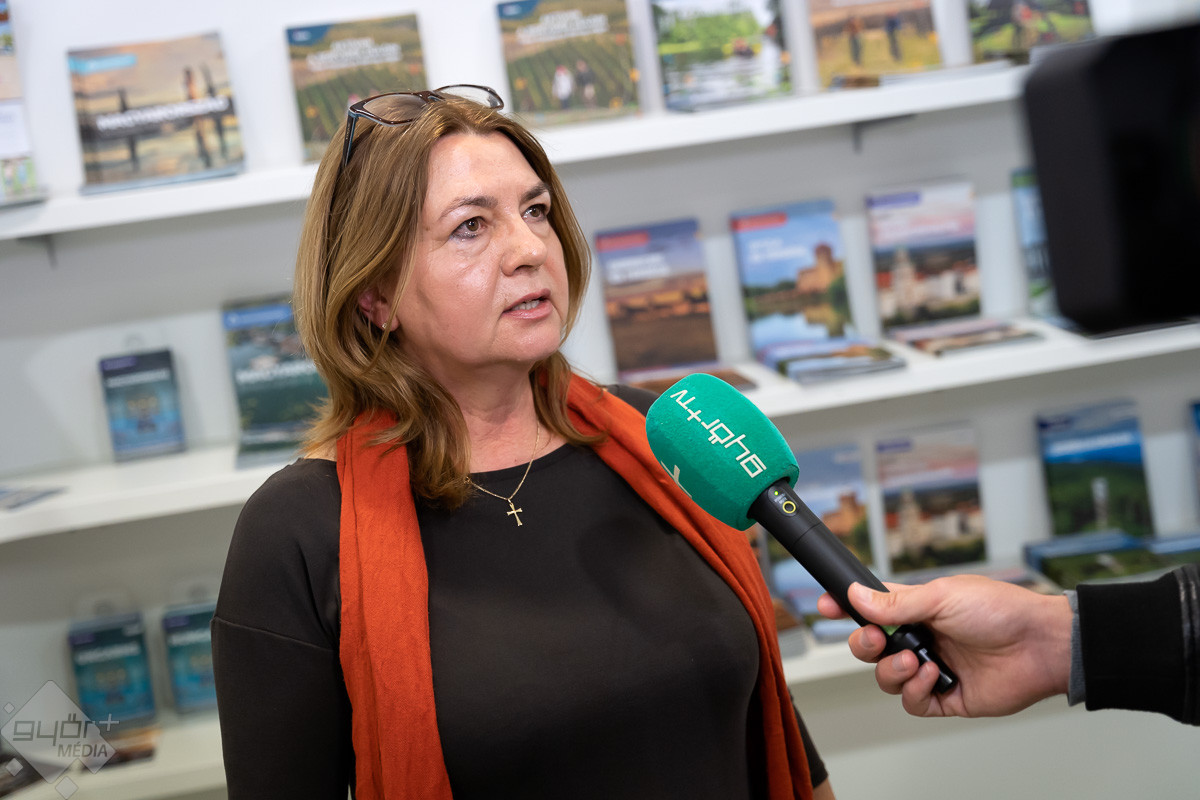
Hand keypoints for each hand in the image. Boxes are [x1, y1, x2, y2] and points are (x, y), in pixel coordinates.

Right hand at [816, 576, 1072, 717]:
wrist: (1040, 645)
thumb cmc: (1000, 610)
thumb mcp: (942, 596)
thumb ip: (896, 602)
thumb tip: (856, 596)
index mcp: (918, 609)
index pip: (872, 609)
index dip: (846, 608)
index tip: (826, 606)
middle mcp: (922, 639)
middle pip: (870, 647)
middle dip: (864, 645)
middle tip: (877, 640)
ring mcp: (933, 668)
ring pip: (887, 678)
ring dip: (892, 670)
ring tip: (915, 661)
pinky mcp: (947, 697)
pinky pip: (912, 703)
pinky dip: (915, 691)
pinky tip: (933, 676)